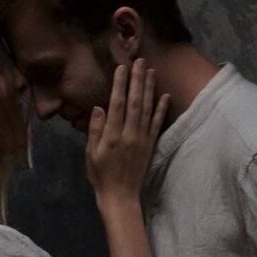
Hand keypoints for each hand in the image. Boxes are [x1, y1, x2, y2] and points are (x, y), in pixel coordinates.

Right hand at [86, 59, 169, 203]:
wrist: (121, 196)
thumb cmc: (100, 175)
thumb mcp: (90, 154)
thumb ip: (95, 130)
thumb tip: (98, 107)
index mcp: (112, 136)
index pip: (117, 104)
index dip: (119, 84)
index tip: (121, 67)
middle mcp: (129, 135)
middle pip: (135, 102)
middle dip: (137, 80)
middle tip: (139, 60)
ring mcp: (143, 139)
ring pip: (148, 109)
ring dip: (150, 89)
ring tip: (151, 71)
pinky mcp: (151, 145)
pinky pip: (158, 124)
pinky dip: (162, 109)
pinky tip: (165, 95)